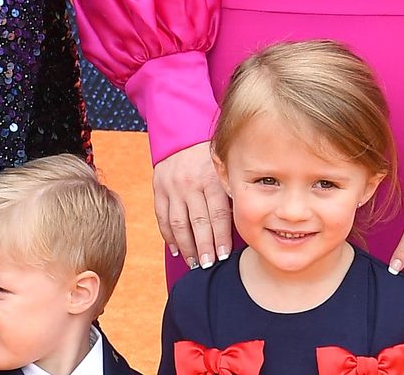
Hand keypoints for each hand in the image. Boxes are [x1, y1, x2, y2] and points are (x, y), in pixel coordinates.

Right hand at [153, 141, 231, 269]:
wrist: (183, 136)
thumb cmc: (211, 158)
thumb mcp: (224, 169)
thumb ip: (231, 193)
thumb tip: (245, 223)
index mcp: (211, 178)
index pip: (217, 214)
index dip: (220, 237)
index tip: (223, 256)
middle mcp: (191, 183)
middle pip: (197, 222)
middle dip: (204, 247)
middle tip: (208, 266)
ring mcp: (172, 186)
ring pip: (178, 223)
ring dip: (186, 246)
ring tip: (194, 263)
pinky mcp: (158, 188)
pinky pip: (162, 216)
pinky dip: (168, 236)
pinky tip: (176, 249)